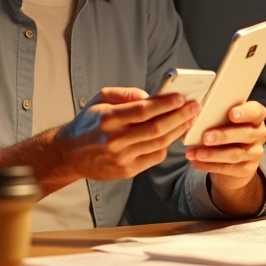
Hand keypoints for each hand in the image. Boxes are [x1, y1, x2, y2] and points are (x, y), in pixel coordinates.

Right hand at [55, 87, 198, 181]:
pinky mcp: (127, 170)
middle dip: (179, 116)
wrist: (70, 154)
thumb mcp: (100, 100)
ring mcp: (122, 157)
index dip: (164, 104)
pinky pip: (154, 157)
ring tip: (189, 120)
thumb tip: (149, 96)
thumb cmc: (88, 124)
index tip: (181, 97)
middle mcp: (115, 139)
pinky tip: (173, 136)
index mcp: (108, 119)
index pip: (142, 110)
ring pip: (158, 143)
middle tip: (194, 107)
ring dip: (177, 131)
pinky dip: (166, 146)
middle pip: (155, 128)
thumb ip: (124, 94)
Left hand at [186, 101, 265, 192]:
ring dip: (213, 154)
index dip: (245, 112)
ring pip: (235, 154)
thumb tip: (194, 114)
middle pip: (245, 134)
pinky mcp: (247, 169)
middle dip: (224, 136)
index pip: (256, 111)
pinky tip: (196, 162)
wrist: (233, 159)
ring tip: (196, 153)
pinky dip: (210, 165)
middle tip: (206, 137)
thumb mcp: (225, 120)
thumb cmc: (227, 130)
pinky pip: (228, 168)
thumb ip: (218, 115)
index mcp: (256, 116)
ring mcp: (255, 153)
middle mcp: (259, 134)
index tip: (231, 114)